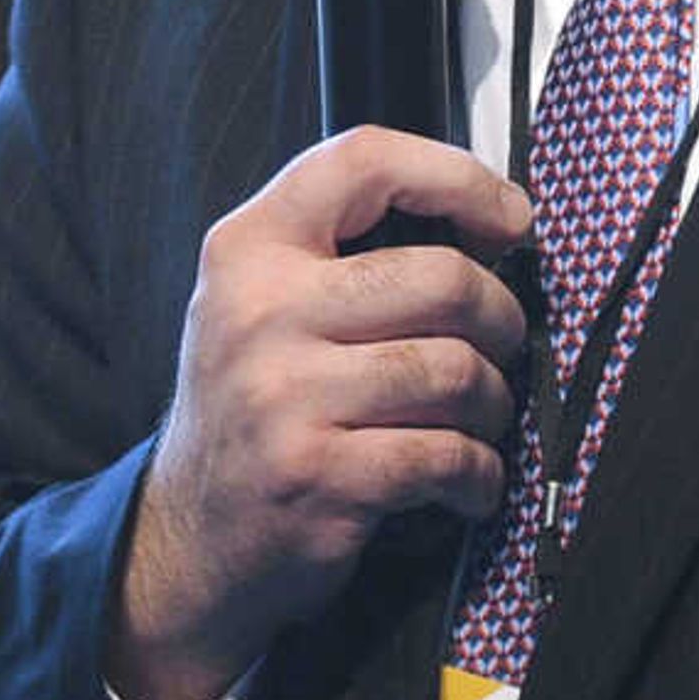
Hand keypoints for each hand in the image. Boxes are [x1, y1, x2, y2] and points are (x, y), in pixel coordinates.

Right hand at [112, 128, 531, 699]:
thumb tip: (484, 226)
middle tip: (499, 343)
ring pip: (456, 370)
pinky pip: (448, 455)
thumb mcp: (258, 303)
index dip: (457, 177)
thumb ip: (341, 254)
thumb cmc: (253, 409)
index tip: (509, 218)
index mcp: (248, 250)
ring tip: (478, 420)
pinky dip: (480, 474)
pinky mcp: (318, 476)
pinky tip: (466, 482)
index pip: (362, 161)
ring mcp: (284, 396)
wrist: (189, 537)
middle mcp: (258, 312)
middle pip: (442, 277)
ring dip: (493, 403)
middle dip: (500, 318)